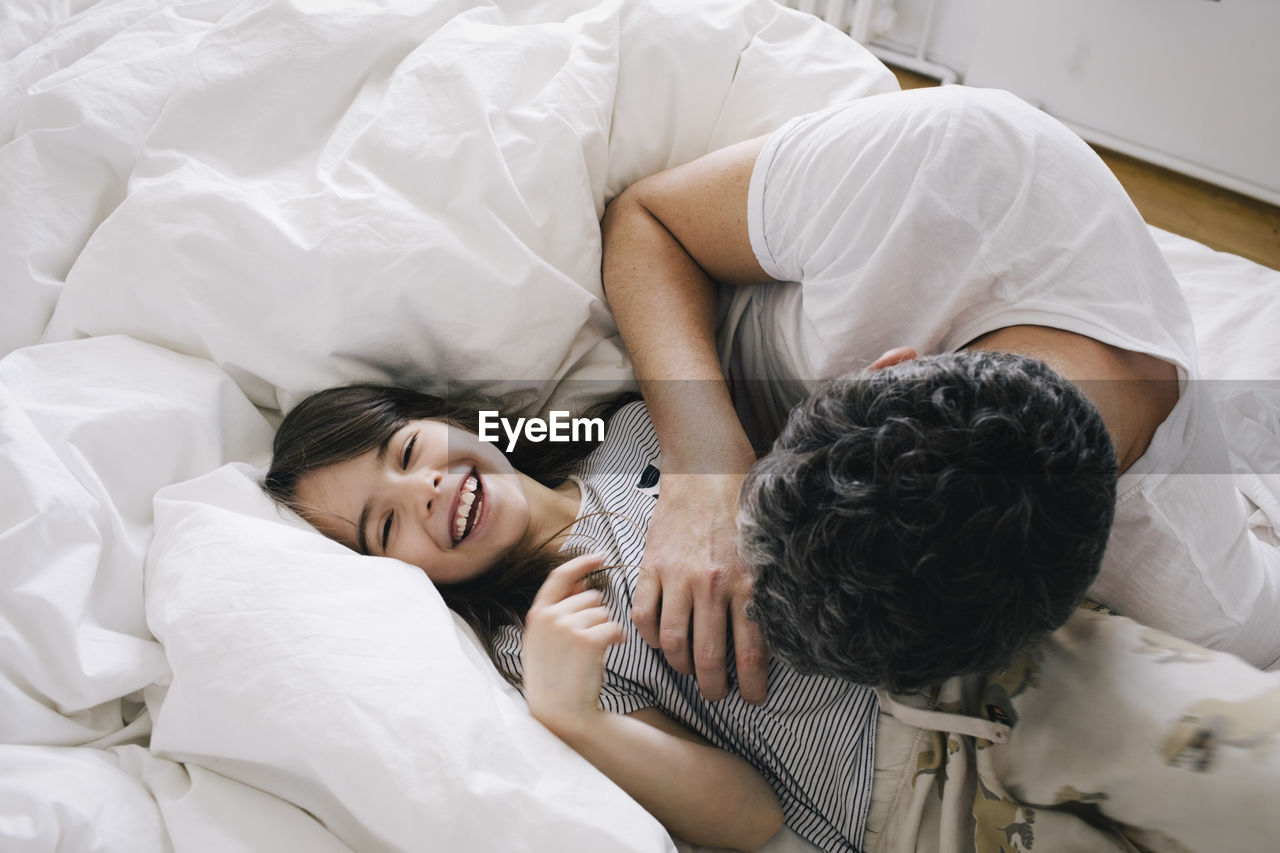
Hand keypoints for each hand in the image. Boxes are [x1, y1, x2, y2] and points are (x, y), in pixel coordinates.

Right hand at [522, 553, 626, 731]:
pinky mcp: (586, 640)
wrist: (559, 712)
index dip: (581, 563)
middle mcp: (549, 616)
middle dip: (596, 616)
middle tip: (587, 643)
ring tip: (592, 653)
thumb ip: (560, 608)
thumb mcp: (546, 639)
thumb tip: (582, 578)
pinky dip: (616, 639)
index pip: (559, 576)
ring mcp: (566, 627)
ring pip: (603, 612)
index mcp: (536, 614)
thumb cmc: (555, 676)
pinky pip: (613, 627)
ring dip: (605, 629)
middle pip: (590, 597)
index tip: (600, 556)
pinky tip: (608, 652)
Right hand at [631, 472, 769, 703]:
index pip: (751, 652)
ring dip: (680, 667)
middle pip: (707, 656)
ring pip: (673, 642)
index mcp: (748, 582)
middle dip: (714, 687)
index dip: (752, 684)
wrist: (705, 467)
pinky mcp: (651, 565)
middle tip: (718, 696)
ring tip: (688, 673)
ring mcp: (678, 576)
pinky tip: (659, 641)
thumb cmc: (741, 507)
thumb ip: (766, 589)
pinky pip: (644, 615)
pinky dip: (650, 637)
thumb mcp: (766, 550)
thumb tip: (776, 631)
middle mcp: (713, 584)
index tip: (753, 699)